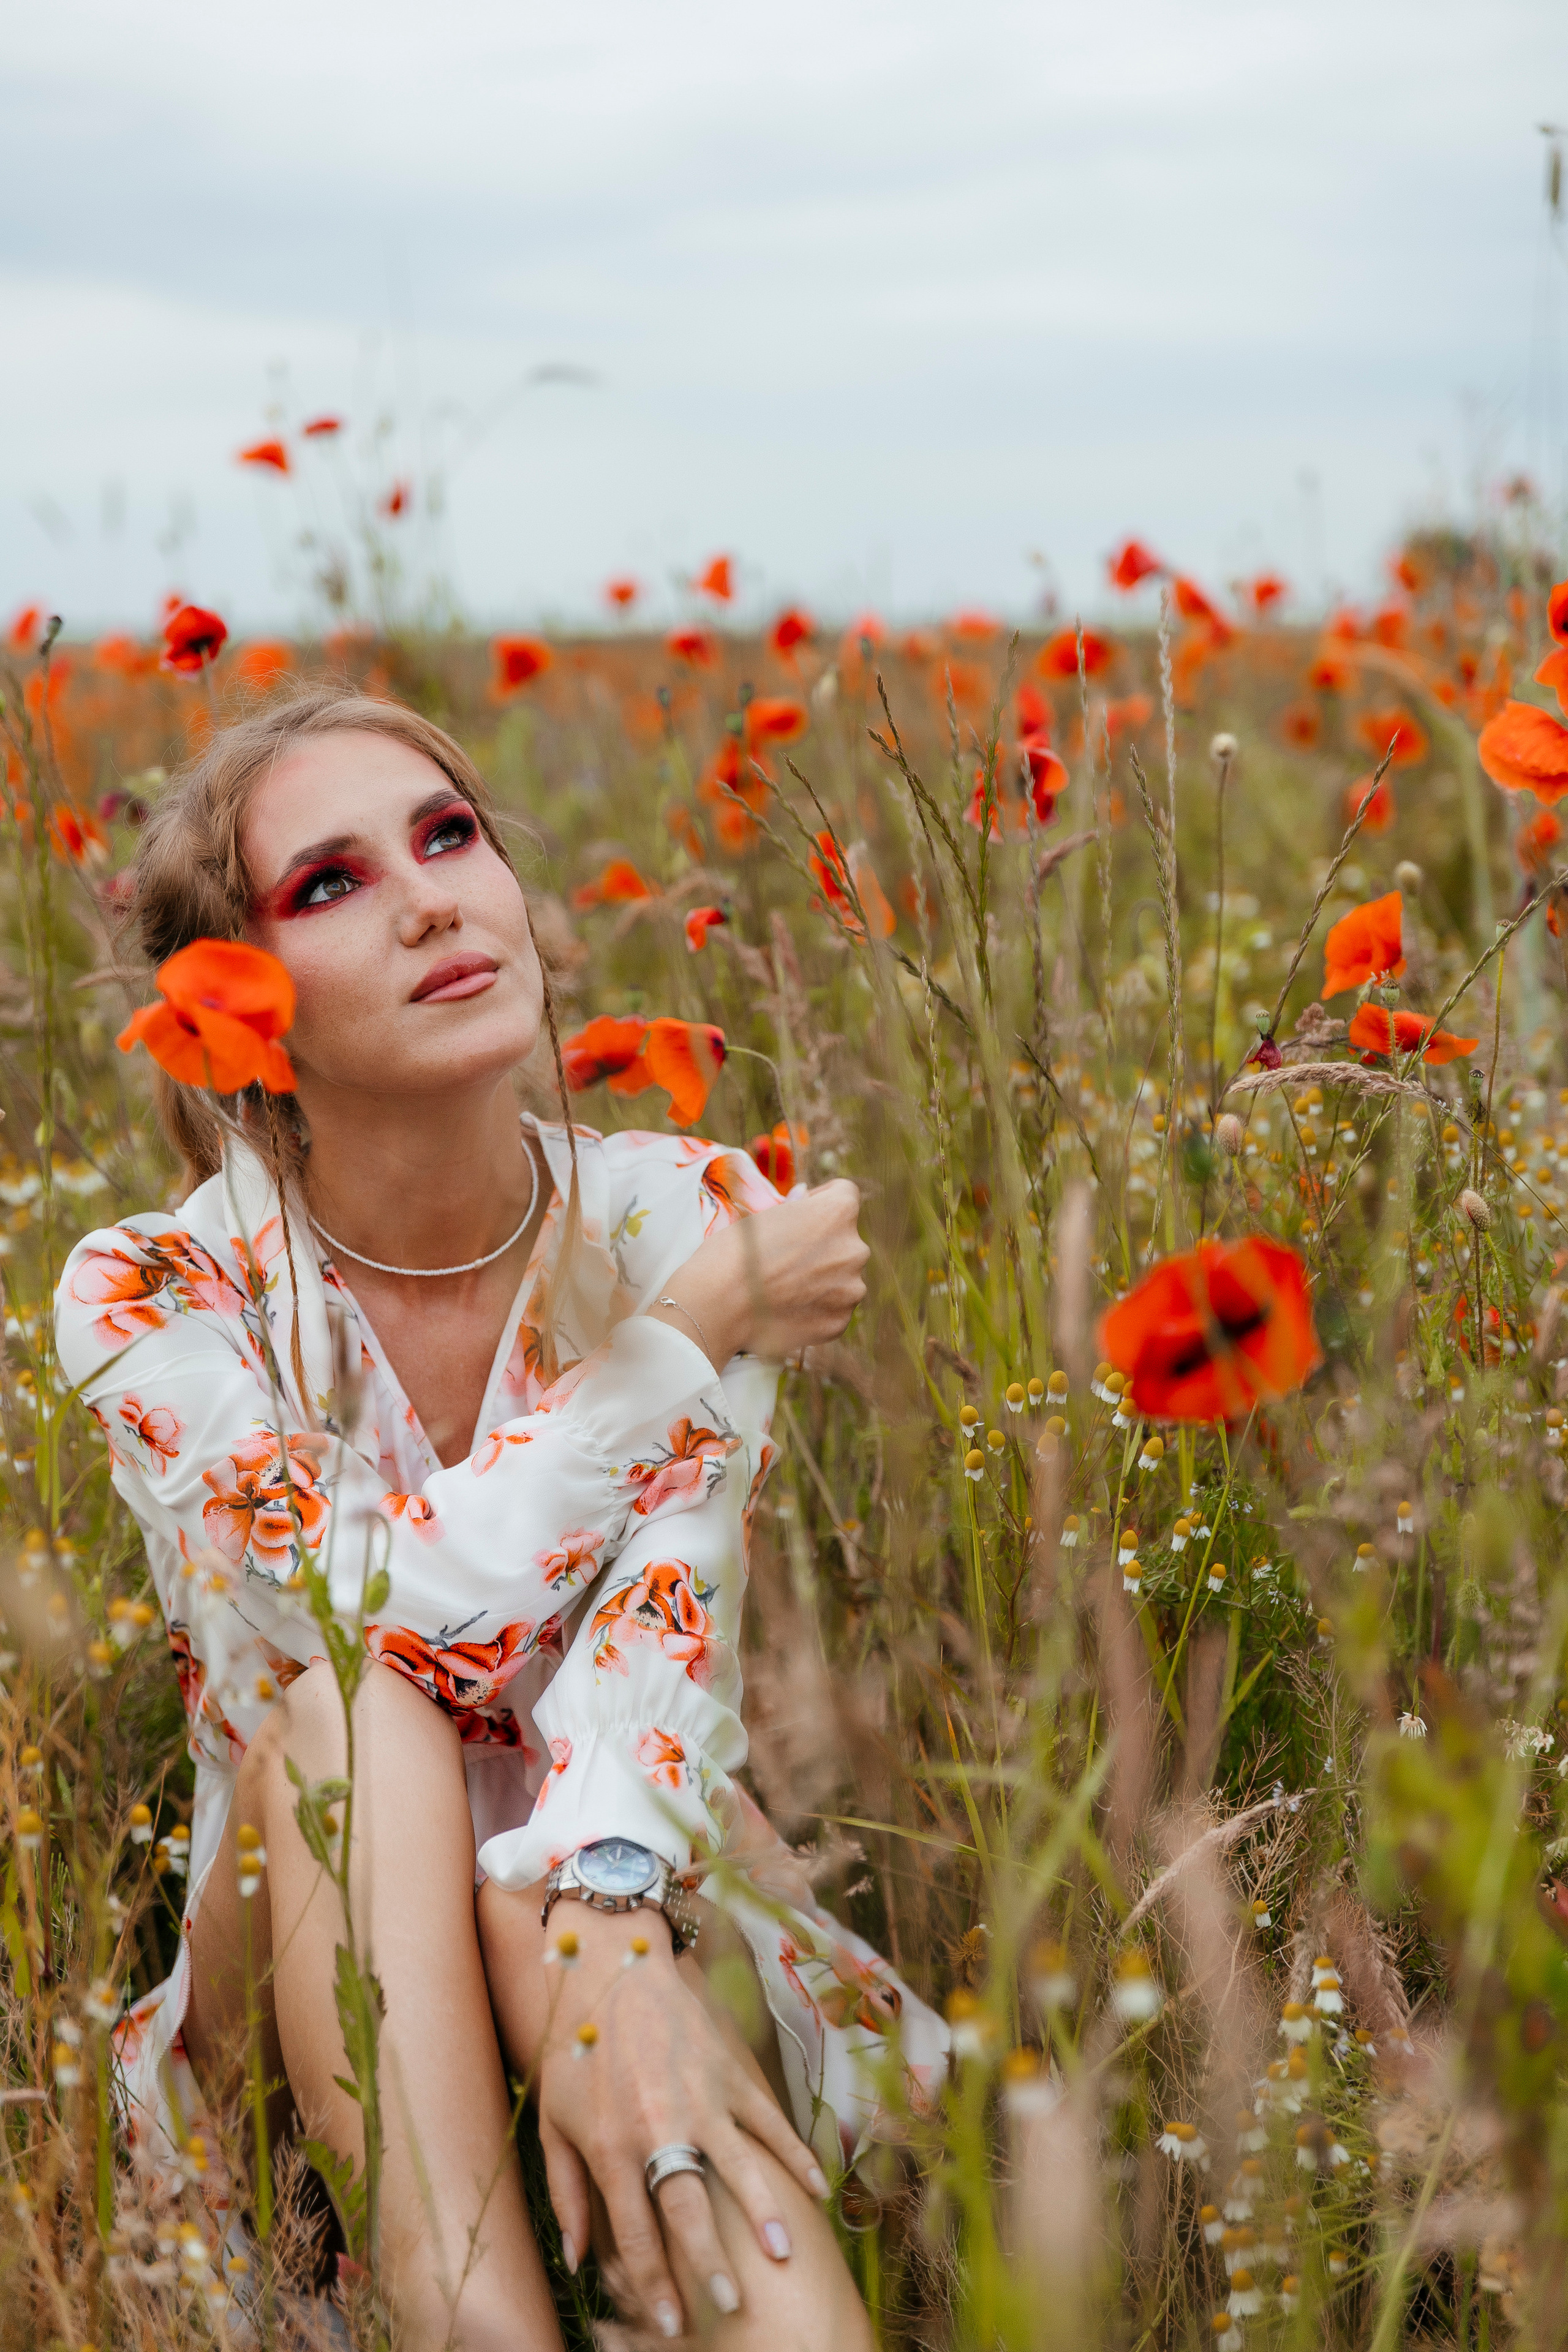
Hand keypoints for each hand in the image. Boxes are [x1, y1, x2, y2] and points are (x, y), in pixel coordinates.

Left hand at [534, 1903, 827, 2336]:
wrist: (612, 1969)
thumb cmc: (575, 2051)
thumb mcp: (555, 2122)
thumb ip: (567, 2192)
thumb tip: (575, 2258)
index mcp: (613, 2147)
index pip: (637, 2234)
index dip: (656, 2285)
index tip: (674, 2325)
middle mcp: (659, 2128)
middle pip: (689, 2211)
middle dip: (710, 2266)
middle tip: (732, 2308)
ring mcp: (701, 2099)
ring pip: (739, 2169)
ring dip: (762, 2215)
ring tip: (782, 2257)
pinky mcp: (730, 2073)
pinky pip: (768, 2122)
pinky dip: (794, 2156)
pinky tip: (817, 2189)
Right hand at [651, 1179, 868, 1366]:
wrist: (718, 1305)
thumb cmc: (734, 1253)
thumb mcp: (764, 1215)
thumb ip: (796, 1209)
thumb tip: (805, 1198)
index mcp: (838, 1212)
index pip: (844, 1195)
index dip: (818, 1203)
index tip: (796, 1219)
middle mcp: (855, 1249)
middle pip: (844, 1240)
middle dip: (822, 1247)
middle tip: (785, 1260)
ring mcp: (851, 1289)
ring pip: (842, 1277)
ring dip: (822, 1280)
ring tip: (782, 1290)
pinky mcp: (839, 1321)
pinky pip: (833, 1309)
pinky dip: (815, 1310)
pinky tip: (786, 1311)